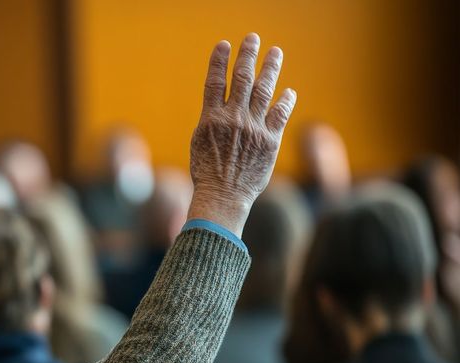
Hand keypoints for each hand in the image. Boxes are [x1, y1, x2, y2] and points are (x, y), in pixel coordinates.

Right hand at [189, 34, 296, 234]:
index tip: (224, 45)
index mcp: (210, 119)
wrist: (223, 197)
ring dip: (270, 68)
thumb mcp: (199, 144)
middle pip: (241, 78)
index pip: (215, 82)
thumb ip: (211, 122)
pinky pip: (280, 113)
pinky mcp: (270, 140)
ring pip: (263, 90)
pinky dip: (285, 100)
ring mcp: (253, 128)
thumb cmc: (207, 174)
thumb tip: (220, 106)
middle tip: (252, 39)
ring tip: (275, 52)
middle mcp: (232, 119)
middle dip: (247, 55)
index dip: (219, 61)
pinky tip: (288, 90)